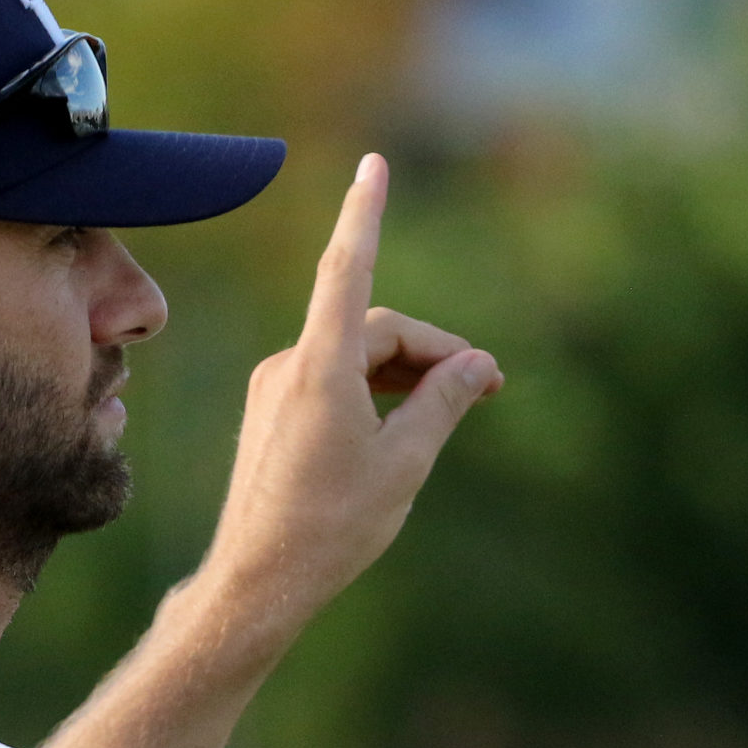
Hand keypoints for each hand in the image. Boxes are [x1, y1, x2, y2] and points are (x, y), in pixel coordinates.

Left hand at [195, 153, 503, 645]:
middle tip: (489, 386)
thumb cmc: (332, 527)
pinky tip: (403, 425)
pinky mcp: (271, 413)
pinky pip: (332, 378)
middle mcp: (290, 365)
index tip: (374, 165)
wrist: (257, 582)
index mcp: (321, 367)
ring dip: (406, 372)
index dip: (365, 214)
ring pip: (354, 355)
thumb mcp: (406, 463)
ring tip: (455, 408)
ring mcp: (275, 388)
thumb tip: (477, 364)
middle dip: (433, 350)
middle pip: (374, 329)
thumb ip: (444, 402)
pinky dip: (374, 389)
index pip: (347, 270)